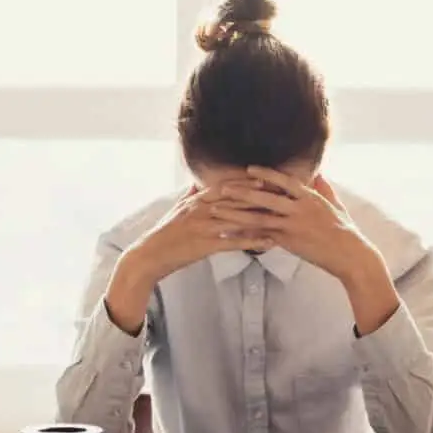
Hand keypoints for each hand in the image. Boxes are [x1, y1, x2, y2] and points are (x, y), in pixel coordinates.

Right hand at [105, 182, 273, 333]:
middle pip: (235, 199)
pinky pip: (233, 241)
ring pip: (237, 219)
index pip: (225, 186)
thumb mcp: (177, 209)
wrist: (150, 255)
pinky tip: (268, 243)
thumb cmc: (165, 233)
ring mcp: (203, 227)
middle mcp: (201, 209)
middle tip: (281, 193)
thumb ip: (190, 195)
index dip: (247, 181)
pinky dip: (252, 241)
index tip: (266, 177)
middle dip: (260, 195)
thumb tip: (198, 183)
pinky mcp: (205, 245)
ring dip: (261, 218)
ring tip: (282, 217)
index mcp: (196, 200)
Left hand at [212, 167, 370, 283]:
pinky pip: (262, 237)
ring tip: (217, 210)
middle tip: (222, 188)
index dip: (265, 174)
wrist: (350, 254)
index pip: (284, 181)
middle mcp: (299, 208)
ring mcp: (293, 225)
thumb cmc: (345, 230)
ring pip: (258, 217)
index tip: (248, 169)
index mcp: (310, 197)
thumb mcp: (336, 204)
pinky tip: (229, 235)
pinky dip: (244, 236)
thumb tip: (319, 173)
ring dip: (235, 213)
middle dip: (241, 192)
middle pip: (265, 197)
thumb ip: (324, 188)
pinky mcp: (290, 242)